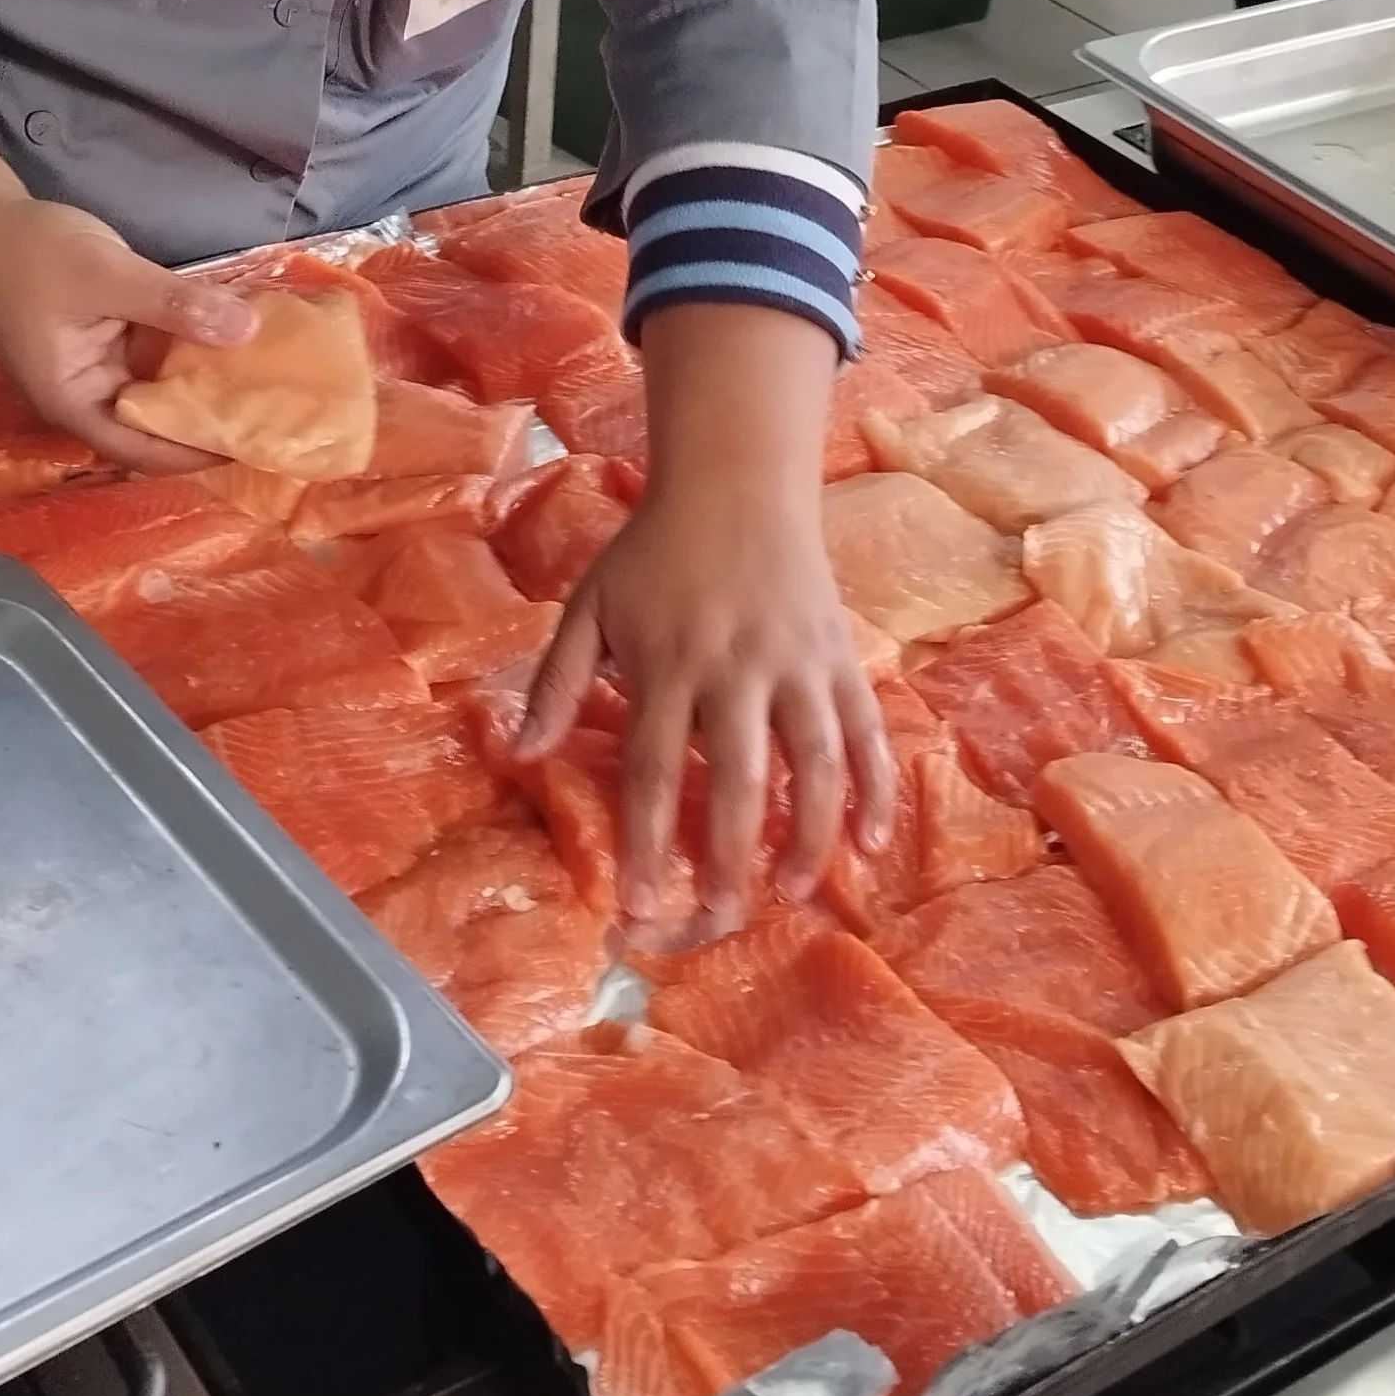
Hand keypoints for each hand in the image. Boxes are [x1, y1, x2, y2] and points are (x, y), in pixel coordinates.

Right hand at [0, 196, 256, 467]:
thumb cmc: (29, 256)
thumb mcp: (104, 276)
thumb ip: (172, 304)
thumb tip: (245, 330)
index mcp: (75, 402)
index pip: (143, 450)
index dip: (197, 454)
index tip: (253, 443)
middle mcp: (90, 395)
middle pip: (159, 423)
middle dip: (211, 417)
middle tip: (277, 410)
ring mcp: (102, 367)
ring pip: (164, 386)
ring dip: (208, 379)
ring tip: (272, 378)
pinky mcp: (113, 338)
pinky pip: (161, 351)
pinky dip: (194, 344)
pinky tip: (239, 333)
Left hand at [519, 475, 891, 932]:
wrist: (737, 478)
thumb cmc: (655, 550)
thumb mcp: (589, 605)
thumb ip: (556, 683)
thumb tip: (519, 756)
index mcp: (668, 662)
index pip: (652, 768)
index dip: (644, 842)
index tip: (634, 905)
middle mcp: (737, 668)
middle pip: (735, 777)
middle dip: (728, 854)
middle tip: (716, 917)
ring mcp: (798, 664)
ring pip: (815, 761)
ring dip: (808, 833)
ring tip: (794, 891)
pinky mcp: (841, 657)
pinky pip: (867, 731)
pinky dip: (876, 788)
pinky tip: (870, 845)